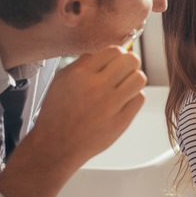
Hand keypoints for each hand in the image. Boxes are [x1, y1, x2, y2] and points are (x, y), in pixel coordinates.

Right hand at [31, 46, 146, 164]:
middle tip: (124, 72)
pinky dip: (134, 98)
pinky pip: (139, 98)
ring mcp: (110, 105)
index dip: (118, 54)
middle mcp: (96, 87)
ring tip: (125, 87)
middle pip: (131, 60)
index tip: (116, 61)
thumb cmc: (58, 113)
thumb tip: (105, 53)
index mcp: (80, 74)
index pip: (114, 50)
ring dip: (134, 80)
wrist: (56, 146)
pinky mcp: (120, 121)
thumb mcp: (61, 81)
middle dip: (129, 64)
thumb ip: (83, 64)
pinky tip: (123, 102)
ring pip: (139, 78)